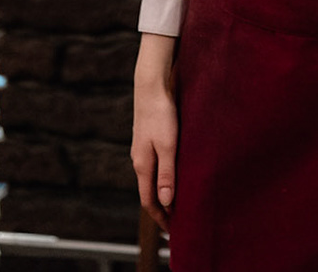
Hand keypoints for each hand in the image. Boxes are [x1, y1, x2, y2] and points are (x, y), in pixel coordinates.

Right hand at [131, 35, 177, 229]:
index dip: (160, 217)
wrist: (151, 85)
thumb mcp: (167, 146)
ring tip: (178, 202)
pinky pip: (155, 165)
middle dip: (162, 208)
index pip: (148, 200)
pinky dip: (163, 177)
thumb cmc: (161, 114)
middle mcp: (139, 160)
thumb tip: (166, 202)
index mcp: (143, 165)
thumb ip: (167, 174)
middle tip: (177, 221)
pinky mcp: (148, 139)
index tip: (172, 231)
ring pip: (152, 178)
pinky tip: (174, 174)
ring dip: (163, 192)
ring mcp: (142, 149)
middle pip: (149, 191)